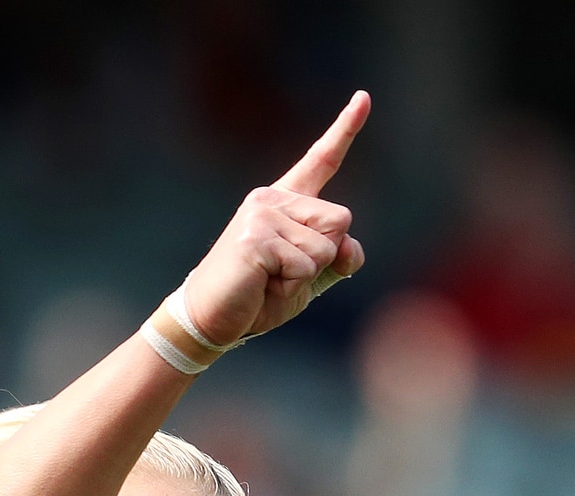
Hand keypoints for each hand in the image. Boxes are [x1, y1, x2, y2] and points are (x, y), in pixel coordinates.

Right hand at [175, 90, 368, 348]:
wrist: (210, 321)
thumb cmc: (258, 298)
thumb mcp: (309, 278)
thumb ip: (338, 259)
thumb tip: (348, 247)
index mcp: (285, 202)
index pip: (321, 161)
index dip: (346, 129)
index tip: (364, 96)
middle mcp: (272, 199)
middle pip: (340, 219)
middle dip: (324, 256)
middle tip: (282, 274)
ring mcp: (261, 214)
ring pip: (326, 246)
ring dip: (305, 276)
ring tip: (268, 281)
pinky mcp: (256, 237)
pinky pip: (306, 264)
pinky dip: (291, 286)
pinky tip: (262, 285)